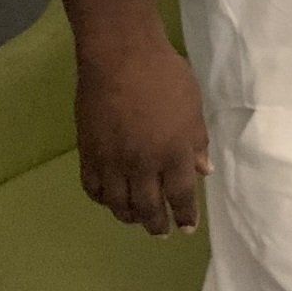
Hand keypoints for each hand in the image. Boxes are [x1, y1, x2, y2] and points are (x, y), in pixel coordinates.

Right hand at [74, 42, 211, 236]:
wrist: (121, 58)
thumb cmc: (166, 76)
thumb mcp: (194, 108)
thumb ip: (197, 142)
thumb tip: (203, 171)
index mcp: (174, 153)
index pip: (180, 196)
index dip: (184, 215)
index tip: (187, 227)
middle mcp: (143, 164)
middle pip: (149, 207)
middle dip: (157, 224)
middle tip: (162, 232)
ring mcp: (112, 161)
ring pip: (119, 204)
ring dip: (130, 217)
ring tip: (138, 220)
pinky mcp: (88, 153)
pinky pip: (94, 188)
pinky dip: (103, 200)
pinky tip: (111, 200)